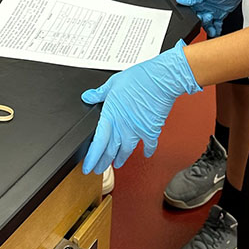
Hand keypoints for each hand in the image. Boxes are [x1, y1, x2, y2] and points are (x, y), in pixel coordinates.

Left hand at [81, 40, 201, 173]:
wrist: (161, 79)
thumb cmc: (139, 78)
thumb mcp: (113, 82)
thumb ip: (100, 93)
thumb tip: (88, 96)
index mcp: (111, 115)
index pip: (98, 143)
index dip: (92, 157)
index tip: (88, 166)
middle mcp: (123, 126)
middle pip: (110, 150)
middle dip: (103, 162)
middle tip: (98, 170)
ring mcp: (137, 130)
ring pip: (126, 150)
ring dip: (120, 158)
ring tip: (116, 164)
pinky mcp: (151, 129)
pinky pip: (149, 144)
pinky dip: (147, 150)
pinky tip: (146, 153)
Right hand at [176, 0, 245, 37]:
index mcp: (198, 1)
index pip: (192, 12)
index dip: (194, 17)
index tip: (198, 19)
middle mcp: (204, 7)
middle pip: (200, 19)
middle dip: (203, 22)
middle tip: (208, 19)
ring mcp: (213, 11)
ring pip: (208, 24)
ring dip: (209, 29)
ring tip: (212, 31)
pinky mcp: (221, 14)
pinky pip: (216, 25)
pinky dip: (217, 29)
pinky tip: (217, 30)